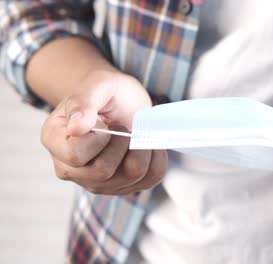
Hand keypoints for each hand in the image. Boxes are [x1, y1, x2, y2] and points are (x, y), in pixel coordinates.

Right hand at [41, 69, 166, 194]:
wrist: (122, 102)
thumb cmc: (105, 93)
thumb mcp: (96, 84)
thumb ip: (83, 102)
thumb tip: (76, 128)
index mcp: (55, 142)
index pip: (75, 155)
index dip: (99, 138)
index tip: (104, 121)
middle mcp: (71, 169)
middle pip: (103, 171)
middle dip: (123, 142)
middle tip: (123, 125)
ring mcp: (97, 182)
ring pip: (131, 177)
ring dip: (143, 150)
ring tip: (136, 133)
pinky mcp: (124, 186)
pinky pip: (150, 179)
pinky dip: (158, 159)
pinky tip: (150, 144)